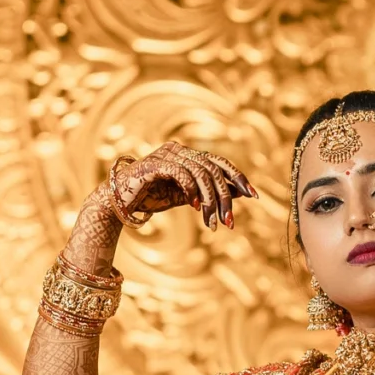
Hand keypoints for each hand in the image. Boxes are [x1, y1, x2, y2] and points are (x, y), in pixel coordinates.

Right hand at [64, 145, 255, 274]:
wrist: (119, 203)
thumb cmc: (153, 198)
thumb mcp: (189, 197)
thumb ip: (210, 193)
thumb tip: (241, 194)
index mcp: (188, 155)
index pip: (220, 162)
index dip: (238, 177)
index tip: (254, 195)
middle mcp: (179, 150)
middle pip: (213, 170)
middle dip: (225, 198)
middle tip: (229, 222)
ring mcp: (166, 154)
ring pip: (200, 173)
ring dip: (210, 201)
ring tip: (212, 223)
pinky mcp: (155, 163)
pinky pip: (181, 173)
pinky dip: (191, 191)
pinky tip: (195, 209)